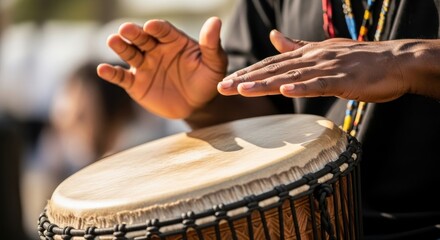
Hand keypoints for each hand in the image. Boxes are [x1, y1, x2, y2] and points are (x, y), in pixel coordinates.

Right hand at [97, 17, 226, 118]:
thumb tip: (215, 21)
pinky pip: (122, 77)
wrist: (198, 105)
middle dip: (134, 33)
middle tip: (126, 29)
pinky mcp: (136, 83)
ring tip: (113, 40)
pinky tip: (103, 70)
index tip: (152, 26)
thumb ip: (212, 44)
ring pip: (130, 53)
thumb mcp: (214, 63)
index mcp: (173, 40)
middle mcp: (155, 49)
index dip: (157, 28)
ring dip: (120, 47)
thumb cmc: (207, 80)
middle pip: (142, 38)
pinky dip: (111, 74)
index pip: (163, 31)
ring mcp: (144, 65)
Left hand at [218, 30, 407, 102]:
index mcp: (307, 53)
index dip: (248, 72)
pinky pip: (319, 84)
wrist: (395, 61)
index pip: (270, 63)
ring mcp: (327, 67)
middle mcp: (312, 58)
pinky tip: (284, 91)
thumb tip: (275, 37)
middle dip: (246, 79)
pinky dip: (301, 87)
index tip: (227, 81)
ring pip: (290, 75)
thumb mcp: (324, 50)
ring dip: (264, 82)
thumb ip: (297, 46)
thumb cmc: (359, 59)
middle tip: (222, 87)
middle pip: (273, 69)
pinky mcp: (342, 79)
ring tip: (241, 89)